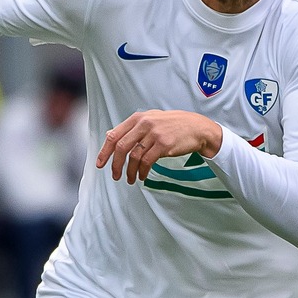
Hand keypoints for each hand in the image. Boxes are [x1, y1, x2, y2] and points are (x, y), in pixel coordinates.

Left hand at [95, 110, 223, 183]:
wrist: (197, 128)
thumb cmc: (173, 125)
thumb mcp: (151, 120)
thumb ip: (131, 128)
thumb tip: (109, 135)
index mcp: (138, 118)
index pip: (114, 135)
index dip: (104, 151)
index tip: (100, 164)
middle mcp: (144, 124)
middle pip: (121, 147)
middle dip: (116, 164)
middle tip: (115, 175)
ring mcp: (154, 134)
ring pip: (134, 156)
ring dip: (130, 171)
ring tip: (131, 179)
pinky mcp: (164, 144)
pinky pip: (147, 162)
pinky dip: (142, 172)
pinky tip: (143, 176)